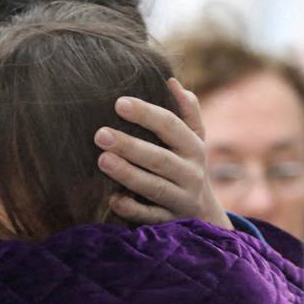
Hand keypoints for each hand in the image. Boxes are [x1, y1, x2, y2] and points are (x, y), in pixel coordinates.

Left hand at [97, 78, 230, 228]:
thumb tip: (171, 81)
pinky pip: (151, 217)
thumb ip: (187, 111)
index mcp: (193, 147)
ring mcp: (181, 199)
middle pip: (159, 158)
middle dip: (130, 145)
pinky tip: (113, 199)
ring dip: (128, 174)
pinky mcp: (170, 222)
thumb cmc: (187, 165)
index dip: (146, 114)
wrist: (203, 214)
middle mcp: (190, 173)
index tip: (119, 103)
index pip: (171, 126)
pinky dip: (132, 209)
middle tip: (100, 134)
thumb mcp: (194, 139)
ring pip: (154, 187)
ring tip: (102, 160)